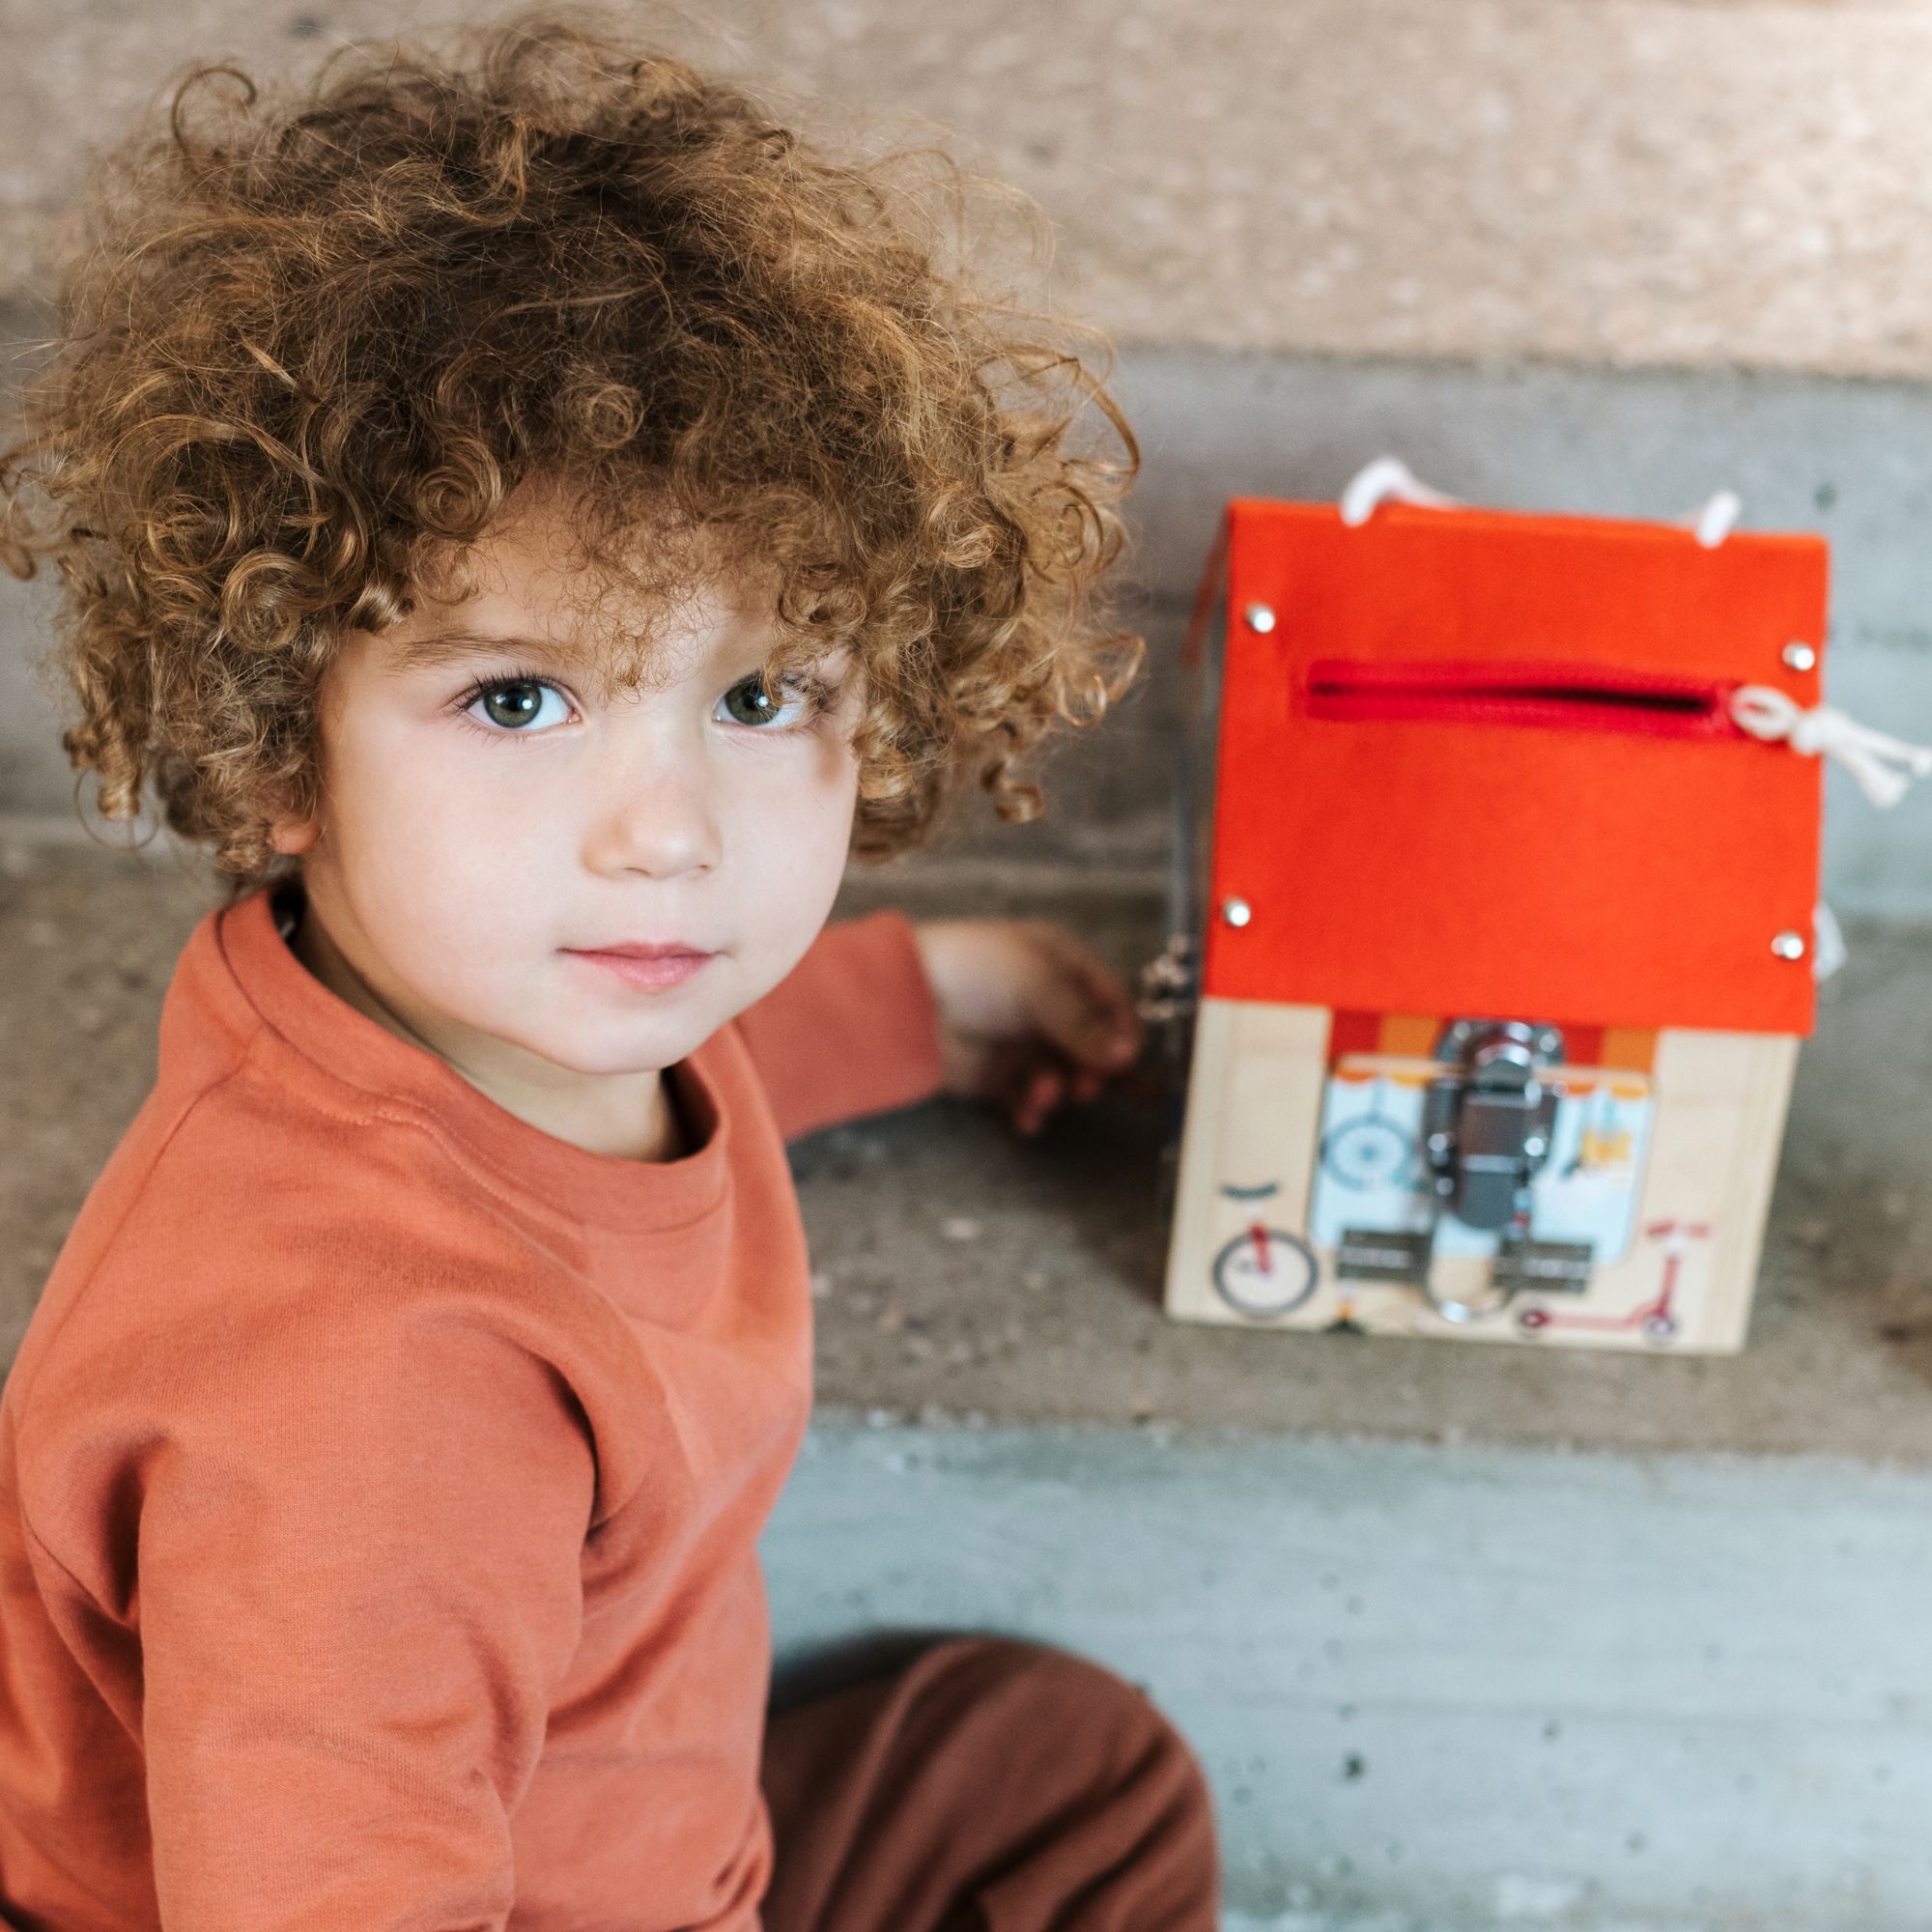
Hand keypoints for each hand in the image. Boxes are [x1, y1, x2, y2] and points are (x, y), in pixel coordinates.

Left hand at [908, 917, 1143, 1135]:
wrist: (904, 999)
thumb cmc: (972, 970)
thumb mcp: (1038, 985)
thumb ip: (1083, 1023)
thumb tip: (1126, 1055)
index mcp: (1059, 966)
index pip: (1109, 1002)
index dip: (1122, 1032)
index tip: (1127, 1061)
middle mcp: (1044, 1004)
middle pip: (1090, 1046)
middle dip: (1092, 1070)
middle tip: (1088, 1087)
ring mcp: (1019, 1040)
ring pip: (1061, 1076)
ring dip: (1058, 1090)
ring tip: (1043, 1093)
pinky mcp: (995, 1075)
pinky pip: (1026, 1099)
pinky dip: (1031, 1110)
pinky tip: (1027, 1118)